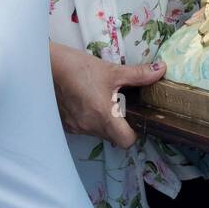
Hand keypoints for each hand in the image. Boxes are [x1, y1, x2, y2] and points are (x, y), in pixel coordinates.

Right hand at [50, 44, 165, 148]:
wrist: (46, 66)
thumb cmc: (80, 68)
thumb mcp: (112, 70)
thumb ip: (139, 74)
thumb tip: (162, 70)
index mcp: (104, 116)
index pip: (126, 142)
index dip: (135, 133)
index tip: (136, 118)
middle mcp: (89, 127)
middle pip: (113, 137)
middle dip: (120, 124)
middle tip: (122, 104)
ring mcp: (76, 128)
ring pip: (98, 132)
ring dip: (104, 121)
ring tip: (102, 99)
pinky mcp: (66, 124)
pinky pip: (84, 128)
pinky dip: (89, 119)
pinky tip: (86, 100)